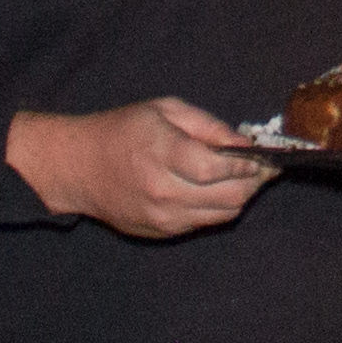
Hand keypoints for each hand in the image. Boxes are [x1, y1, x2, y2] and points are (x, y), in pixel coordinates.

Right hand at [5, 98, 273, 237]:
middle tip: (261, 170)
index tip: (264, 158)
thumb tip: (246, 144)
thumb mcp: (165, 110)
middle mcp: (163, 191)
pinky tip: (212, 190)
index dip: (249, 165)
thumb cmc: (122, 131)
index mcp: (163, 154)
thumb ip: (209, 126)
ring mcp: (162, 216)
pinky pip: (204, 222)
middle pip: (230, 196)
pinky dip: (216, 207)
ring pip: (223, 214)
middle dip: (253, 183)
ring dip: (240, 197)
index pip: (219, 168)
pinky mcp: (161, 232)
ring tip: (240, 179)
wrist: (78, 167)